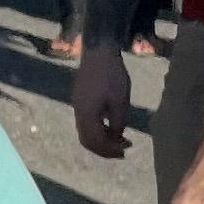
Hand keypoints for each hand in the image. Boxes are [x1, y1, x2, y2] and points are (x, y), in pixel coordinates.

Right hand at [72, 41, 134, 160]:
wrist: (98, 53)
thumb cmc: (112, 76)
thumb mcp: (120, 101)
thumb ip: (118, 123)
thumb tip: (117, 136)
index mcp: (87, 115)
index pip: (95, 142)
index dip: (110, 150)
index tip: (125, 151)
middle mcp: (78, 114)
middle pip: (87, 140)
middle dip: (104, 149)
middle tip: (122, 151)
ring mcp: (77, 107)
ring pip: (86, 132)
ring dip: (101, 140)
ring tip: (119, 140)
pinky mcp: (80, 101)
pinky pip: (86, 123)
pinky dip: (98, 130)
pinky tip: (111, 126)